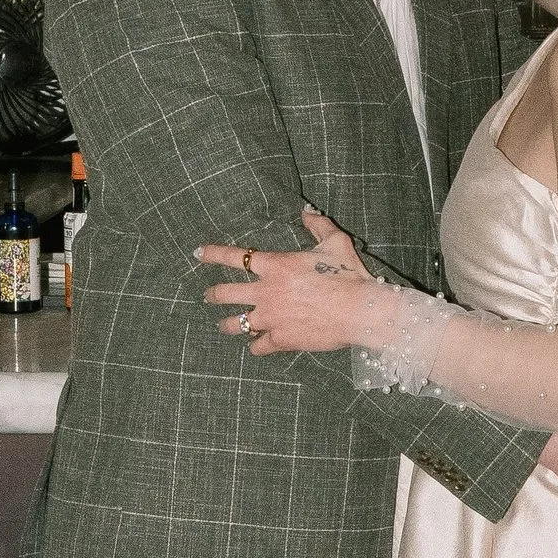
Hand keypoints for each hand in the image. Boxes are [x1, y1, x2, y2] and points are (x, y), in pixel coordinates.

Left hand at [198, 206, 379, 355]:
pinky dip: (256, 345)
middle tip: (208, 296)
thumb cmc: (348, 275)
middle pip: (225, 294)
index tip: (198, 253)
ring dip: (228, 324)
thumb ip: (318, 226)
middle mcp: (266, 292)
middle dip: (213, 294)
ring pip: (236, 324)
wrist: (359, 311)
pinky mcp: (280, 339)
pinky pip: (258, 345)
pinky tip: (255, 346)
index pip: (235, 256)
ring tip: (224, 326)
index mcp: (275, 266)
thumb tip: (307, 211)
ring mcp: (271, 318)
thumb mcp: (335, 243)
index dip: (213, 254)